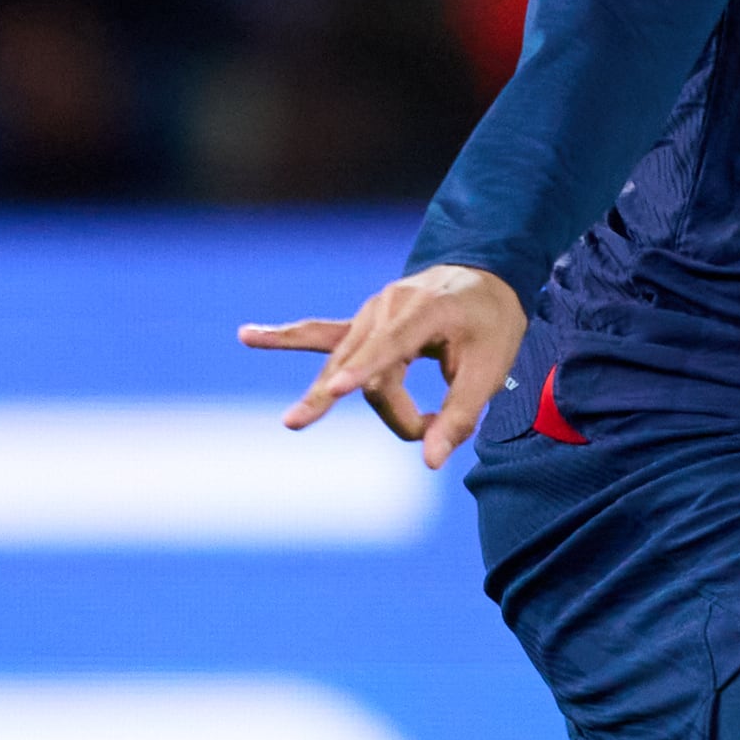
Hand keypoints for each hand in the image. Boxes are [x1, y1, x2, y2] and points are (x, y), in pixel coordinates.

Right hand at [244, 266, 524, 470]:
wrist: (484, 277)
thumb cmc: (491, 324)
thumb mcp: (491, 368)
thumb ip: (461, 414)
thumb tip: (430, 462)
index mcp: (424, 310)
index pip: (388, 346)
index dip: (362, 371)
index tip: (334, 389)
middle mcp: (388, 306)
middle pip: (369, 372)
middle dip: (395, 411)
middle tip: (425, 429)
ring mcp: (369, 312)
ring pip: (346, 366)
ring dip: (341, 398)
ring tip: (294, 422)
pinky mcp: (361, 324)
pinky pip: (320, 334)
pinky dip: (285, 338)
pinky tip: (247, 335)